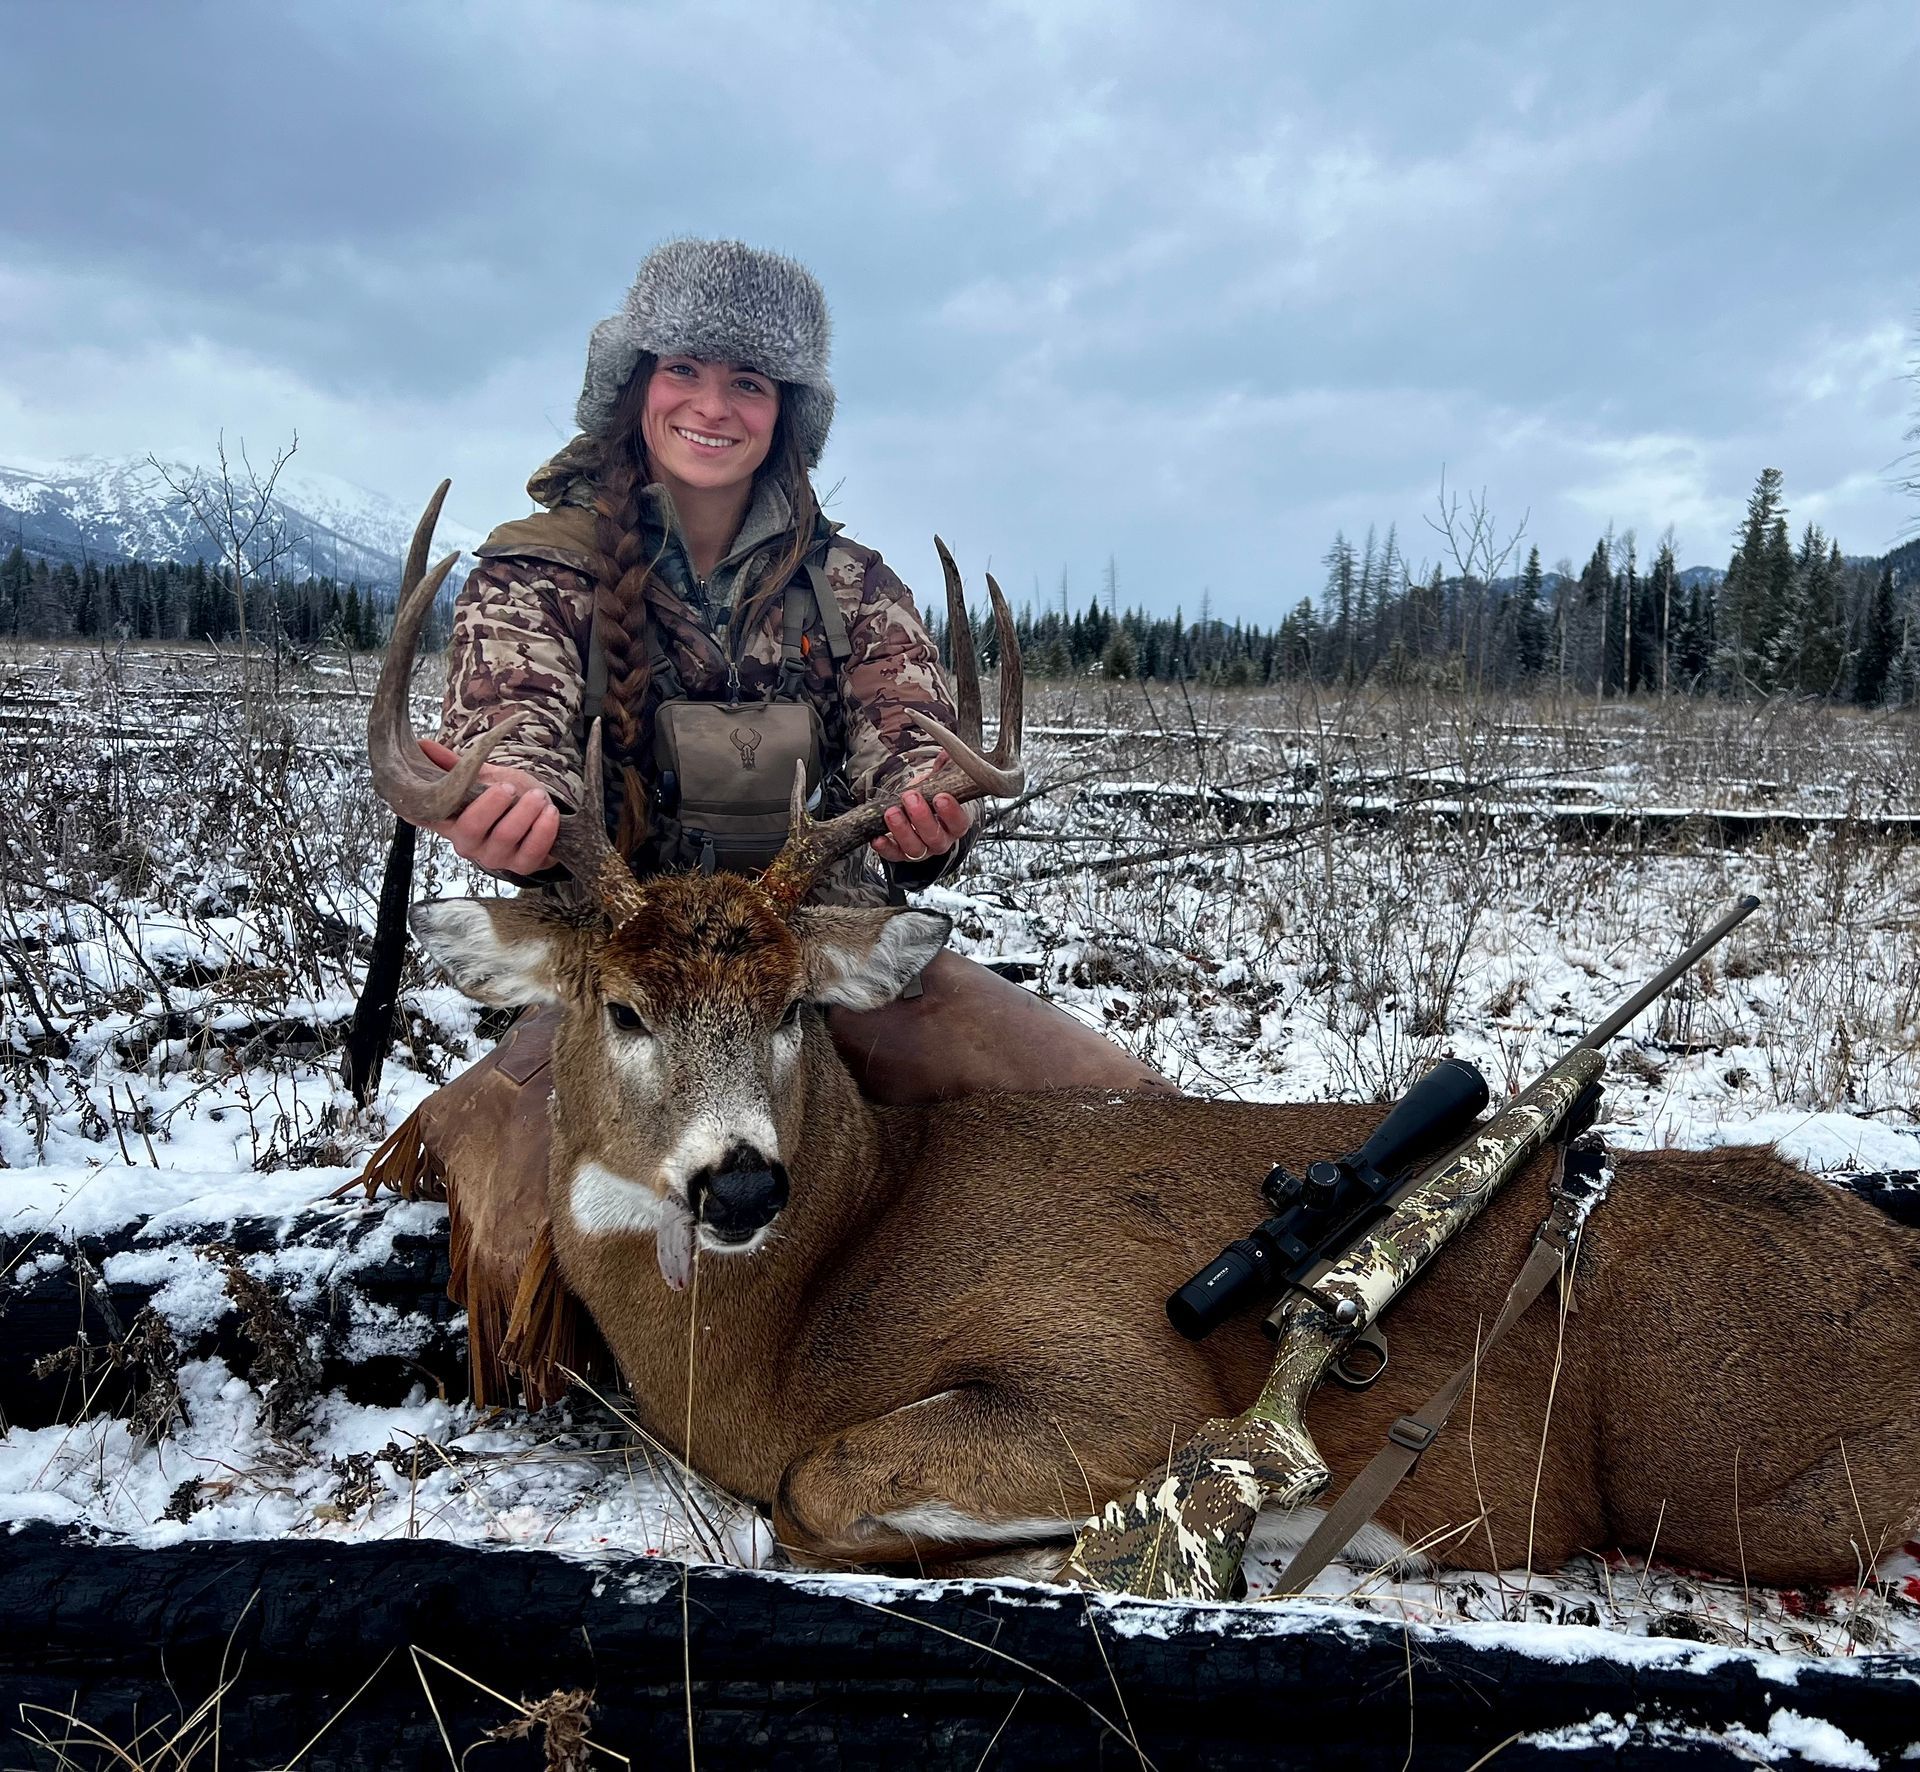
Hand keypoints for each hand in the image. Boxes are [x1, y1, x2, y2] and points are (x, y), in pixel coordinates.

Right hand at [416, 737, 560, 874]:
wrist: (544, 815)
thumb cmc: (510, 797)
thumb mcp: (484, 777)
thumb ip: (457, 765)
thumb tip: (423, 745)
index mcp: (452, 821)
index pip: (425, 819)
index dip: (418, 812)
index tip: (420, 798)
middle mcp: (468, 844)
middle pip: (471, 828)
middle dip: (492, 804)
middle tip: (508, 787)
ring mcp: (495, 857)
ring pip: (505, 837)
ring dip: (525, 812)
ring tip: (537, 796)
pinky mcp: (523, 865)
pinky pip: (532, 850)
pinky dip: (544, 829)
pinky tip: (550, 812)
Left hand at [870, 754, 974, 865]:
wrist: (923, 818)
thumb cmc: (934, 800)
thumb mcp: (942, 784)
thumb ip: (944, 770)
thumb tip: (946, 754)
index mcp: (955, 825)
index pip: (958, 822)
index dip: (951, 811)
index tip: (941, 796)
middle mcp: (940, 840)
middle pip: (934, 836)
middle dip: (921, 816)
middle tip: (910, 797)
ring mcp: (921, 850)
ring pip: (914, 848)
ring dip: (902, 830)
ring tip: (892, 812)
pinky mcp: (902, 854)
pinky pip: (893, 855)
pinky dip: (884, 848)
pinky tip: (876, 837)